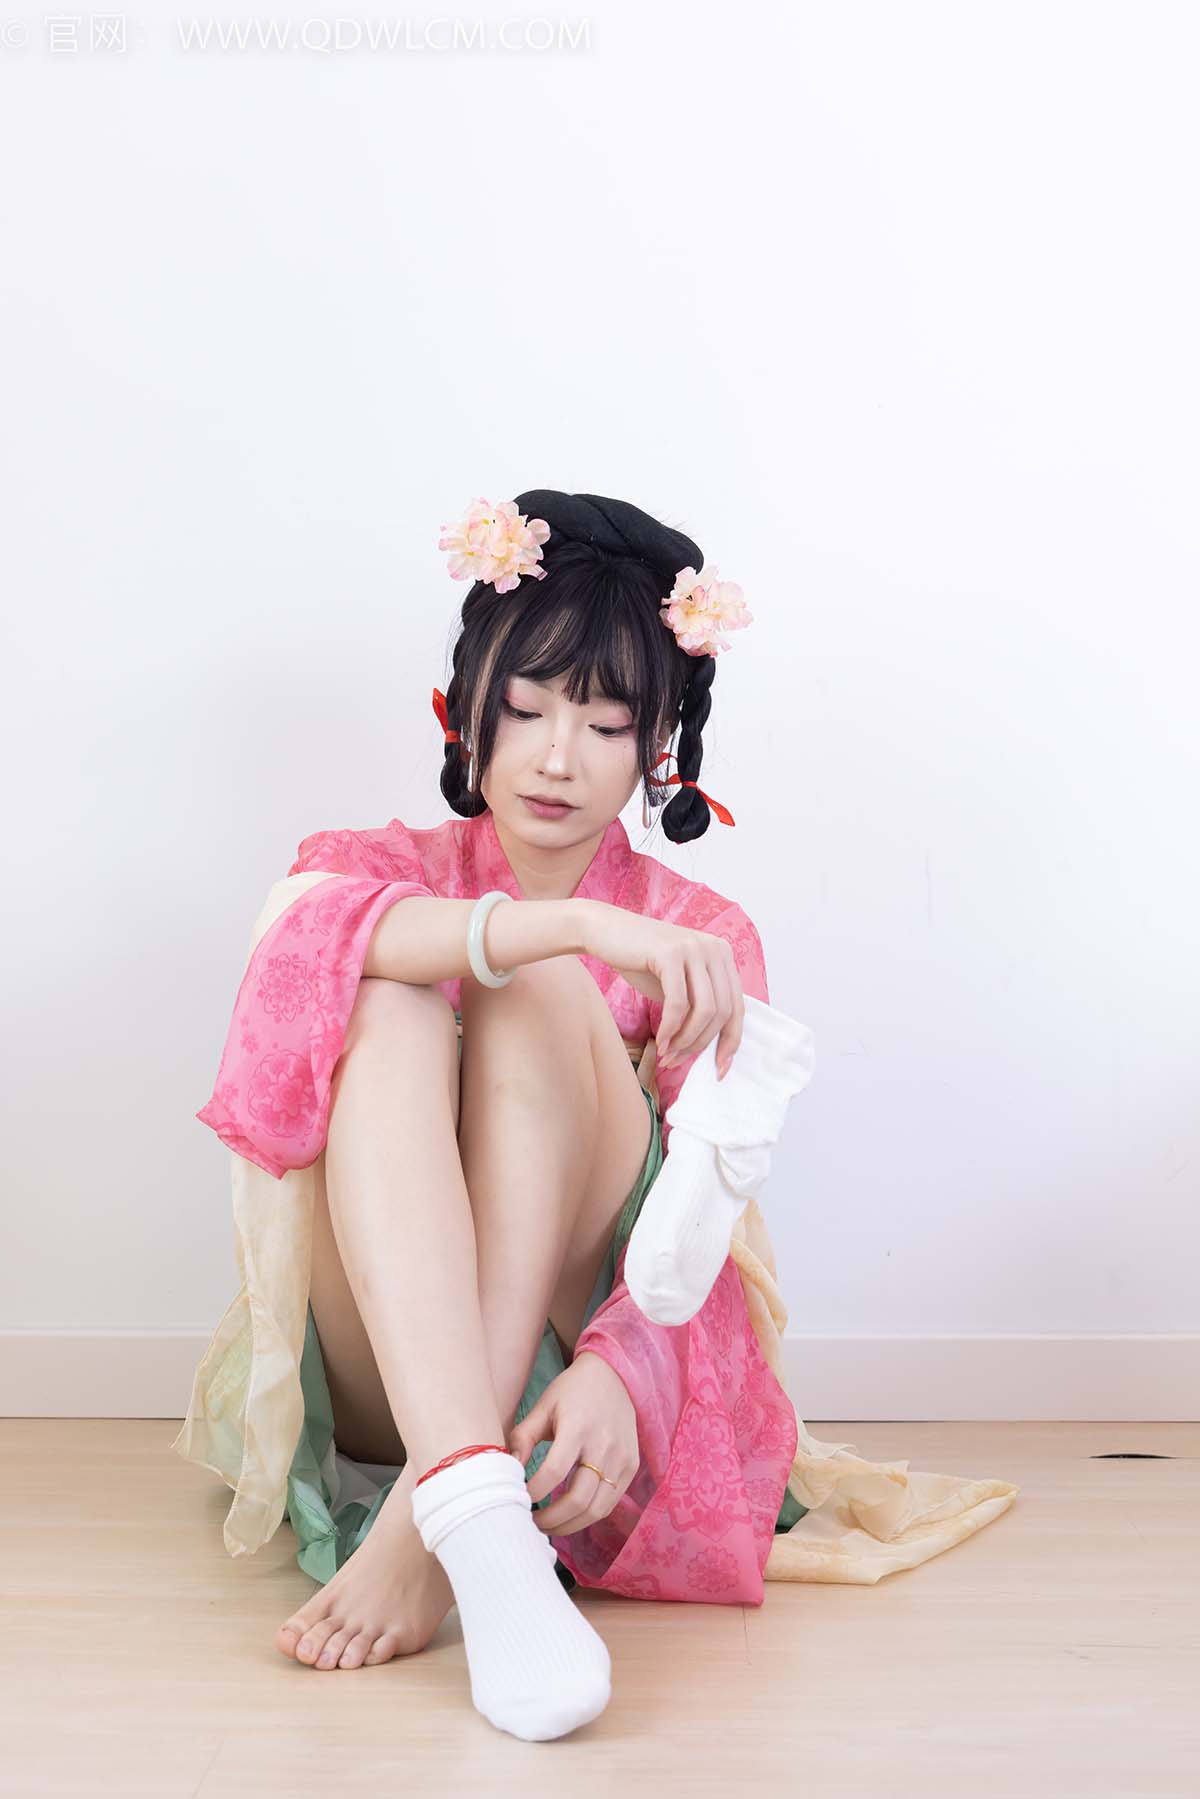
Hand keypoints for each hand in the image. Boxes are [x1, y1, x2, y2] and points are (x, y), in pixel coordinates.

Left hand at [506, 1351, 638, 1535]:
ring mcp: (622, 1458)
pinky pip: (610, 1503)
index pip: (554, 1471)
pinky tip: (570, 1515)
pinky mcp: (631, 1466)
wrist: (613, 1375)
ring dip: (570, 1526)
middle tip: (531, 1523)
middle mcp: (604, 1445)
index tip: (519, 1498)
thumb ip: (523, 1438)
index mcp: (578, 1427)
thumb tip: (509, 1472)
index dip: (534, 1491)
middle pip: (578, 1499)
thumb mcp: (543, 1407)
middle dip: (551, 1520)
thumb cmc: (571, 1391)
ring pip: (596, 1509)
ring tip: (548, 1525)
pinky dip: (588, 1516)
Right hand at [578, 899, 744, 1077]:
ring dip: (686, 1040)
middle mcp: (715, 949)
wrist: (603, 931)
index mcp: (722, 955)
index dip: (731, 1042)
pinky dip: (670, 1028)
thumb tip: (713, 1048)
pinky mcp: (671, 953)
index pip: (737, 1006)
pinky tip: (659, 1040)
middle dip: (700, 1044)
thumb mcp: (678, 984)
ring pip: (705, 1010)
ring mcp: (694, 948)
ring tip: (667, 1052)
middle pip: (723, 1012)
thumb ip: (698, 1006)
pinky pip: (678, 1003)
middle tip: (676, 1061)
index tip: (719, 1069)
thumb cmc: (640, 961)